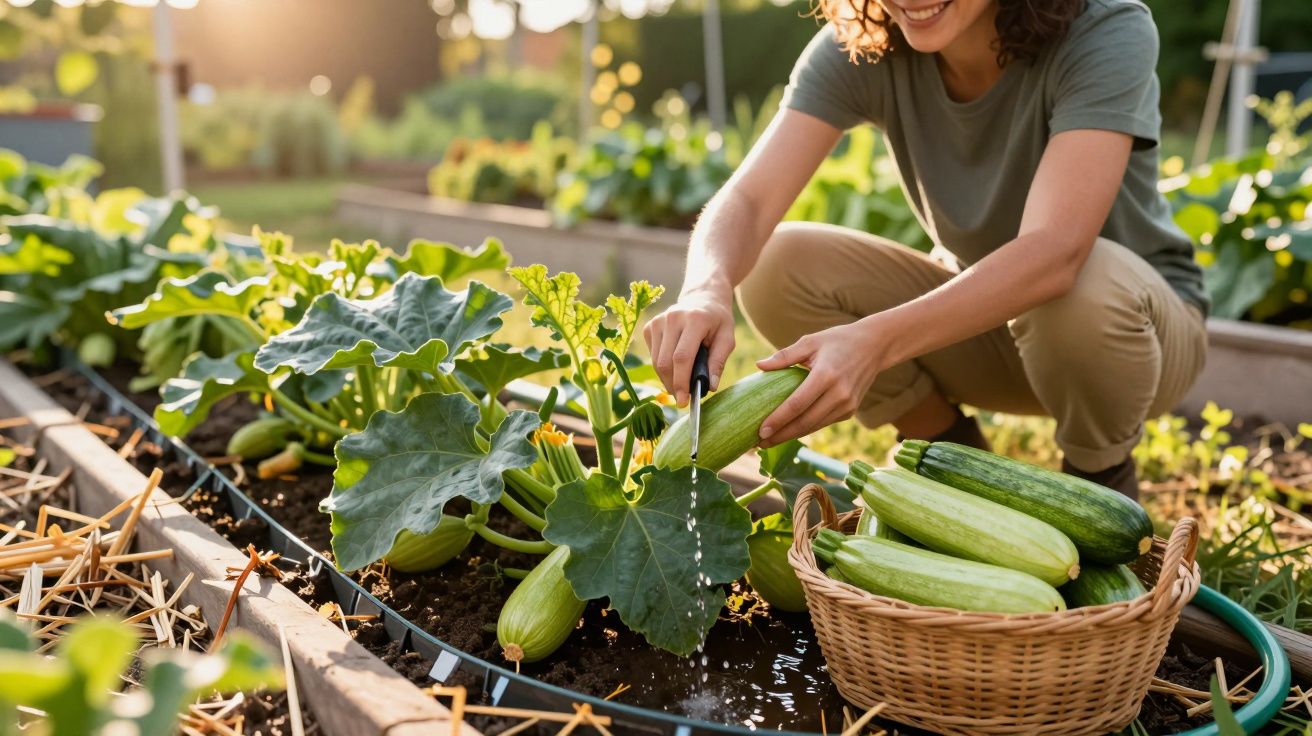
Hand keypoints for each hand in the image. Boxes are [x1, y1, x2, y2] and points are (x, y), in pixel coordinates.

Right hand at [643, 286, 734, 406]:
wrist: (703, 296)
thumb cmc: (718, 320)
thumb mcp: (727, 338)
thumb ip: (718, 362)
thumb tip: (709, 387)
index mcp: (695, 319)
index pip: (682, 357)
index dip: (681, 381)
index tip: (683, 401)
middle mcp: (672, 317)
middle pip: (665, 362)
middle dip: (673, 385)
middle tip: (683, 398)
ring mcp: (658, 320)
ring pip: (656, 361)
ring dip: (666, 379)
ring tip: (680, 384)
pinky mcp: (650, 326)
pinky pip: (652, 355)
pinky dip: (662, 367)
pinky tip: (675, 365)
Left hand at [755, 318, 885, 447]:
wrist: (875, 346)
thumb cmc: (837, 340)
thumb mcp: (810, 341)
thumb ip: (785, 355)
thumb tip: (758, 366)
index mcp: (826, 375)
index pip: (797, 404)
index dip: (778, 420)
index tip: (761, 431)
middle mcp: (839, 394)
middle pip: (805, 422)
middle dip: (781, 435)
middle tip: (759, 443)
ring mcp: (847, 405)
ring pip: (814, 426)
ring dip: (791, 436)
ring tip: (769, 441)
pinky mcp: (850, 410)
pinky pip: (823, 423)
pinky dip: (805, 428)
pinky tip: (788, 432)